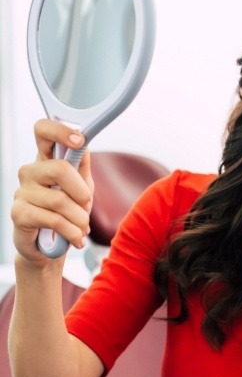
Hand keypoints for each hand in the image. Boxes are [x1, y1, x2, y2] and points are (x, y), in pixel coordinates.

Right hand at [11, 119, 93, 264]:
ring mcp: (22, 191)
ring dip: (80, 219)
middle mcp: (31, 171)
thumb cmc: (67, 211)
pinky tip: (76, 238)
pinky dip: (72, 231)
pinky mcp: (18, 213)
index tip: (79, 140)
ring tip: (83, 228)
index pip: (43, 131)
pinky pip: (53, 220)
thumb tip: (84, 141)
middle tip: (86, 205)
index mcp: (46, 159)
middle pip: (59, 168)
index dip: (60, 131)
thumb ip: (81, 164)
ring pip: (60, 200)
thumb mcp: (81, 186)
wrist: (51, 246)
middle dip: (81, 192)